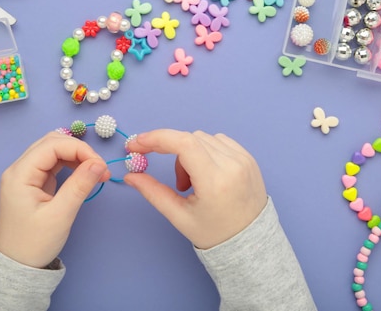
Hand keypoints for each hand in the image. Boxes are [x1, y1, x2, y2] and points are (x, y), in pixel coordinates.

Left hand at [0, 132, 109, 267]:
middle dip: (79, 150)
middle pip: (52, 142)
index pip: (52, 145)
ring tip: (95, 172)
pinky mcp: (33, 182)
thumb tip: (99, 163)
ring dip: (76, 156)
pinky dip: (71, 164)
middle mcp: (19, 169)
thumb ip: (79, 186)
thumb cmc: (34, 244)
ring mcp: (25, 174)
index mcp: (19, 174)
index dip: (80, 149)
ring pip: (53, 150)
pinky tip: (84, 173)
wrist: (16, 266)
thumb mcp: (60, 216)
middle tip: (100, 168)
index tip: (100, 166)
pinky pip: (53, 163)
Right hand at [124, 129, 266, 249]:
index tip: (137, 144)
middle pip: (190, 139)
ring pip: (203, 138)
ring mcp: (244, 159)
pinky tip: (206, 174)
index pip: (184, 144)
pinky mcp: (249, 157)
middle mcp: (232, 165)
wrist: (250, 242)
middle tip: (175, 182)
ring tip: (193, 184)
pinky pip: (218, 140)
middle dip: (171, 152)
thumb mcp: (179, 216)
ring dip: (189, 153)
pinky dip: (204, 151)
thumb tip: (129, 176)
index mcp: (215, 181)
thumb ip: (152, 192)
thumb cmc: (215, 233)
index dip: (157, 138)